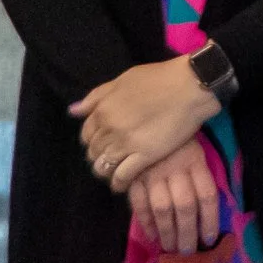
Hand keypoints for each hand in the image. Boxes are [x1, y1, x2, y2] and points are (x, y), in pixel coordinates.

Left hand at [72, 57, 219, 191]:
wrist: (190, 86)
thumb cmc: (159, 78)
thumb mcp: (123, 79)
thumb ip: (97, 96)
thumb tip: (73, 111)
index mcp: (103, 110)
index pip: (86, 134)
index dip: (92, 141)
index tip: (102, 142)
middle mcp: (109, 129)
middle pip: (94, 152)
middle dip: (98, 157)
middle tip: (110, 158)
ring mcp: (126, 144)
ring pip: (104, 166)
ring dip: (106, 172)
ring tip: (114, 173)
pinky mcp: (145, 156)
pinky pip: (122, 176)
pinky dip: (119, 183)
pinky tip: (122, 184)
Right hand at [128, 139, 224, 254]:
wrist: (149, 115)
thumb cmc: (178, 139)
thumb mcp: (196, 151)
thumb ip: (200, 177)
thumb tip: (207, 211)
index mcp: (196, 161)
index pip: (207, 195)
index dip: (210, 219)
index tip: (209, 239)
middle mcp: (176, 169)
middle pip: (185, 206)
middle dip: (187, 233)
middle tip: (188, 251)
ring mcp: (153, 173)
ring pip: (162, 208)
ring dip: (166, 232)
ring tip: (170, 248)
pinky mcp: (134, 176)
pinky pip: (139, 203)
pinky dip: (145, 222)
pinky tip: (152, 235)